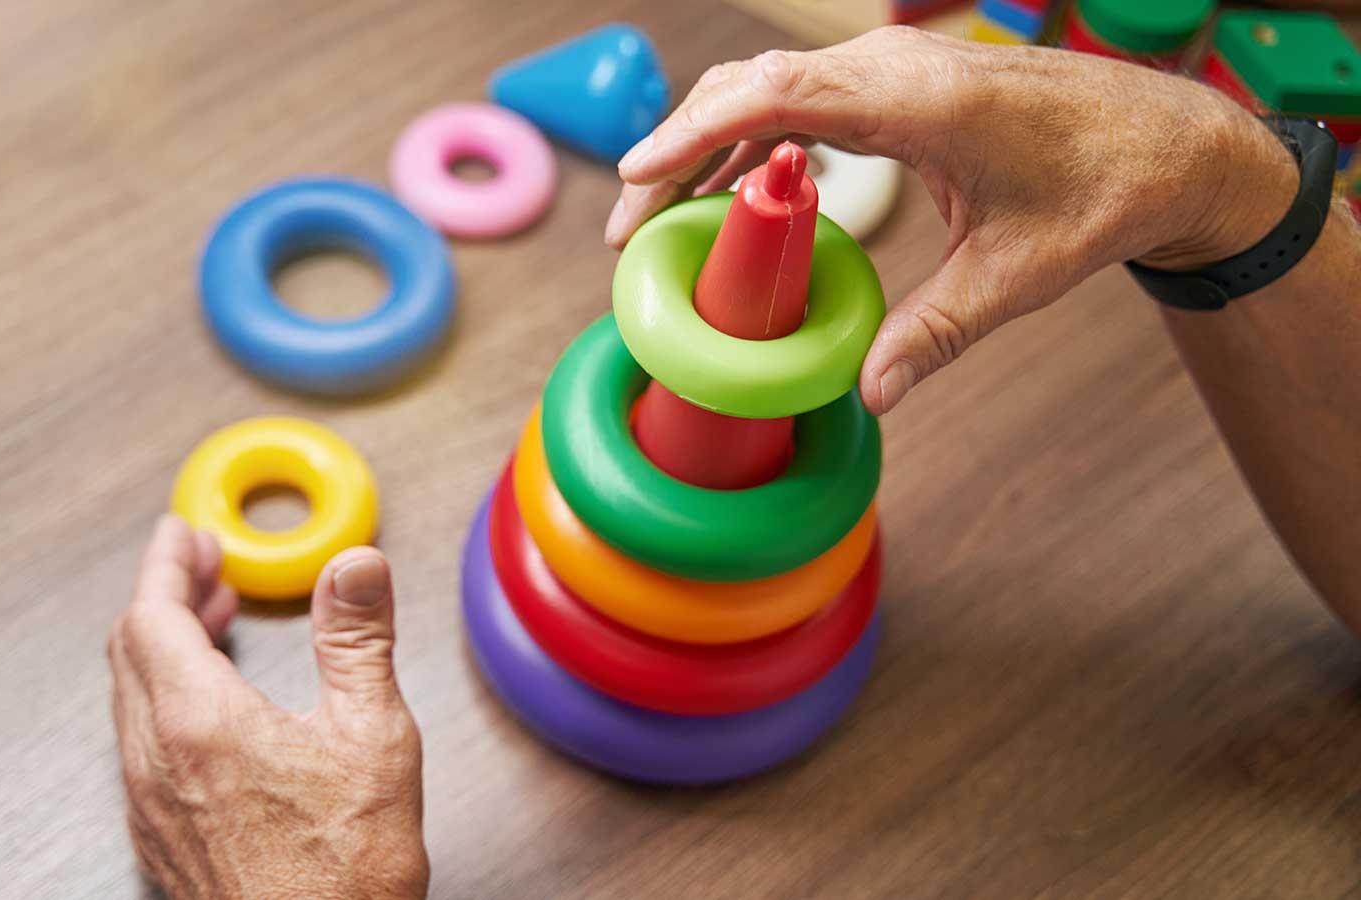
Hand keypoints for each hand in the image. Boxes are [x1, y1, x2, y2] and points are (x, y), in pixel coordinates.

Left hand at [108, 516, 426, 899]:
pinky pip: (140, 746)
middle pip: (130, 650)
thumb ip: (357, 640)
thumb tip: (356, 566)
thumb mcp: (373, 737)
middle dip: (165, 595)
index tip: (183, 532)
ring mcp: (150, 807)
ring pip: (131, 700)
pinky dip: (164, 699)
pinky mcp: (159, 841)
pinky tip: (211, 709)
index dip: (165, 562)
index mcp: (202, 724)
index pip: (152, 614)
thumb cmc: (345, 876)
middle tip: (204, 566)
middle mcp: (158, 763)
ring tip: (213, 624)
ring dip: (164, 647)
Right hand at [606, 27, 1297, 412]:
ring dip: (704, 148)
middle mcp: (895, 68)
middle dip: (675, 154)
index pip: (778, 96)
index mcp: (921, 99)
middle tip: (626, 233)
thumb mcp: (1017, 276)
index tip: (635, 177)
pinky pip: (799, 100)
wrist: (1166, 140)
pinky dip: (750, 143)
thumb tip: (869, 398)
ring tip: (654, 222)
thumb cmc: (1101, 193)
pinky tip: (727, 195)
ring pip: (766, 89)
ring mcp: (892, 69)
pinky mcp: (894, 84)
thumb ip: (937, 333)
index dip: (695, 133)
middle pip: (749, 87)